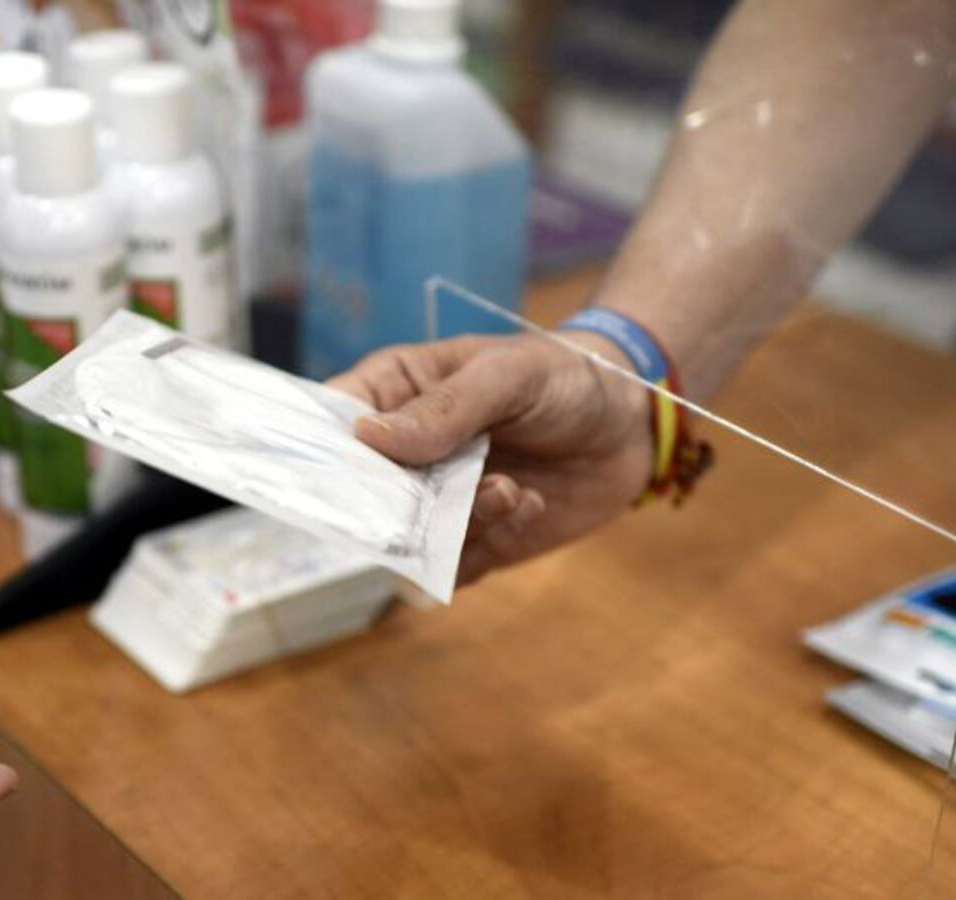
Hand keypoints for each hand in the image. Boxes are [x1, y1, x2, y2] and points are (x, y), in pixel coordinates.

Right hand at [329, 332, 652, 583]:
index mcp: (394, 393)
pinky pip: (458, 566)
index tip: (342, 477)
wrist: (633, 422)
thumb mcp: (508, 376)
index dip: (322, 455)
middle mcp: (405, 454)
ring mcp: (438, 501)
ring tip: (510, 491)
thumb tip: (369, 437)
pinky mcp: (476, 541)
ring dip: (461, 525)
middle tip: (450, 493)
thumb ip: (446, 408)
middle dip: (402, 506)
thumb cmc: (563, 376)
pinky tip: (529, 502)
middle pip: (361, 499)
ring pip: (409, 542)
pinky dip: (492, 541)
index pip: (330, 426)